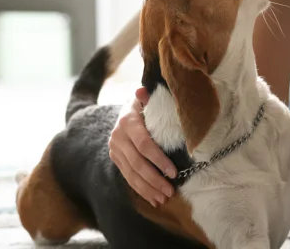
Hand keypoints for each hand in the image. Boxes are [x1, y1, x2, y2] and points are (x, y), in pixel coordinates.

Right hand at [108, 87, 177, 206]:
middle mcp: (118, 136)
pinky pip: (128, 177)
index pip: (144, 145)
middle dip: (155, 180)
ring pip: (131, 174)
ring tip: (163, 198)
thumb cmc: (146, 104)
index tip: (173, 173)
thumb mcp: (148, 98)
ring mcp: (115, 149)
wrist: (126, 110)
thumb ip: (148, 98)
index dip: (159, 160)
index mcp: (127, 121)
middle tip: (170, 191)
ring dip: (148, 189)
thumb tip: (142, 91)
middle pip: (137, 163)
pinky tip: (153, 199)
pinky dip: (141, 190)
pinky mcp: (115, 158)